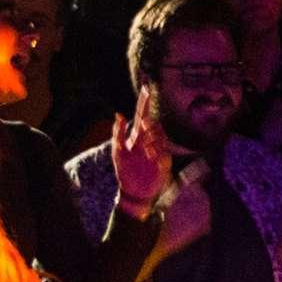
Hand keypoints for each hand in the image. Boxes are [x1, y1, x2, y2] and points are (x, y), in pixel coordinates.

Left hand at [110, 88, 171, 208]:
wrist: (133, 192)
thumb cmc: (125, 172)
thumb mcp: (117, 152)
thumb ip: (118, 133)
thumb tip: (119, 114)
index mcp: (137, 137)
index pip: (142, 116)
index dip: (144, 103)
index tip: (146, 89)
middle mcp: (150, 141)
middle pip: (153, 124)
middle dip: (149, 125)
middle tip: (143, 130)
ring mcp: (158, 151)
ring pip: (160, 136)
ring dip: (152, 138)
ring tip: (144, 147)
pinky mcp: (164, 163)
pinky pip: (163, 152)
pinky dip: (156, 151)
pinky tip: (149, 154)